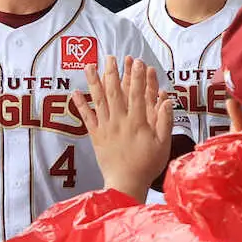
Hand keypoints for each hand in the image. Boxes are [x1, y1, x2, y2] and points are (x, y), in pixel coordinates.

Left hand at [71, 57, 173, 201]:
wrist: (126, 183)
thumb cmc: (147, 165)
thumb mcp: (163, 145)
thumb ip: (165, 121)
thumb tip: (166, 100)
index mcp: (138, 122)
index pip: (138, 94)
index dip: (138, 76)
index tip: (138, 62)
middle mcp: (119, 121)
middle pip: (115, 92)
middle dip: (113, 72)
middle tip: (111, 57)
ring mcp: (106, 127)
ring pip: (99, 100)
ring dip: (94, 82)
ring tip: (89, 65)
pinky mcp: (96, 136)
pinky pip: (87, 118)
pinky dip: (80, 105)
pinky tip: (74, 92)